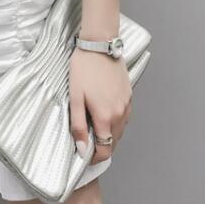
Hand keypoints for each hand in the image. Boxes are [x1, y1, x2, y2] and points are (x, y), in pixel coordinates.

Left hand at [69, 46, 132, 163]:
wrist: (99, 45)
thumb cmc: (84, 69)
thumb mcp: (74, 97)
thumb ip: (78, 125)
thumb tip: (82, 149)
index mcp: (105, 117)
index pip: (105, 150)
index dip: (95, 158)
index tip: (86, 156)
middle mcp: (120, 114)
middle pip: (113, 142)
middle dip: (102, 146)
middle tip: (86, 140)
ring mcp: (126, 105)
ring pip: (120, 130)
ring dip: (109, 134)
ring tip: (93, 126)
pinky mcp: (129, 96)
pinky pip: (124, 117)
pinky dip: (116, 121)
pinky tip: (104, 112)